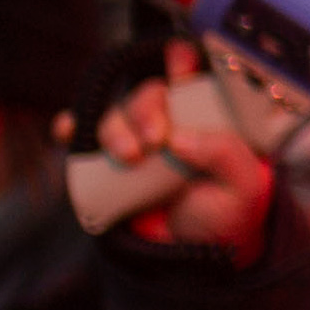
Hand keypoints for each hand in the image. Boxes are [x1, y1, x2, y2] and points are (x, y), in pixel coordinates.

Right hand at [73, 45, 275, 255]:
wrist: (192, 255)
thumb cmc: (226, 214)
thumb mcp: (243, 186)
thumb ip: (226, 155)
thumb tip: (182, 138)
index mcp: (209, 120)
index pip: (197, 79)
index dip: (183, 61)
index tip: (178, 54)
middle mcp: (172, 122)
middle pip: (149, 95)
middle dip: (144, 111)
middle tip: (152, 142)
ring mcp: (138, 140)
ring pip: (116, 115)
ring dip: (114, 128)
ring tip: (128, 157)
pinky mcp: (109, 162)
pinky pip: (83, 137)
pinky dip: (72, 129)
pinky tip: (67, 130)